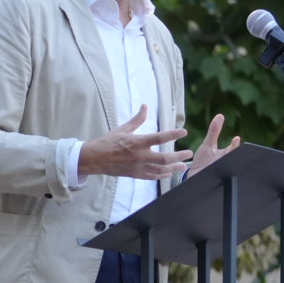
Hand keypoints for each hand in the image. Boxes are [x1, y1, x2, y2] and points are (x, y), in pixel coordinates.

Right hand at [77, 106, 191, 180]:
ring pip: (160, 169)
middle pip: (164, 158)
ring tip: (184, 166)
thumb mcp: (122, 129)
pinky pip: (151, 176)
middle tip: (189, 153)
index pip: (159, 137)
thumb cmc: (107, 142)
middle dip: (179, 156)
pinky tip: (168, 173)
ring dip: (174, 168)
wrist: (94, 159)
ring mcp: (137, 167)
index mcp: (137, 142)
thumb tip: (145, 106)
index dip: (173, 134)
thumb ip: (137, 119)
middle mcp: (139, 156)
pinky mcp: (134, 174)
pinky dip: (161, 175)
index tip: (184, 132)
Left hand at [188, 113, 240, 177]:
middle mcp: (224, 164)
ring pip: (225, 171)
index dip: (235, 145)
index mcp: (226, 155)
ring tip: (219, 166)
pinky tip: (211, 178)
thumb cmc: (204, 160)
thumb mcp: (208, 145)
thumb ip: (214, 131)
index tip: (236, 139)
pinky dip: (213, 181)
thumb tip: (220, 115)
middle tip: (232, 151)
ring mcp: (218, 173)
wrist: (195, 177)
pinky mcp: (211, 182)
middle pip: (232, 160)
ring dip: (223, 169)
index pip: (233, 149)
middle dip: (232, 156)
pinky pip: (214, 182)